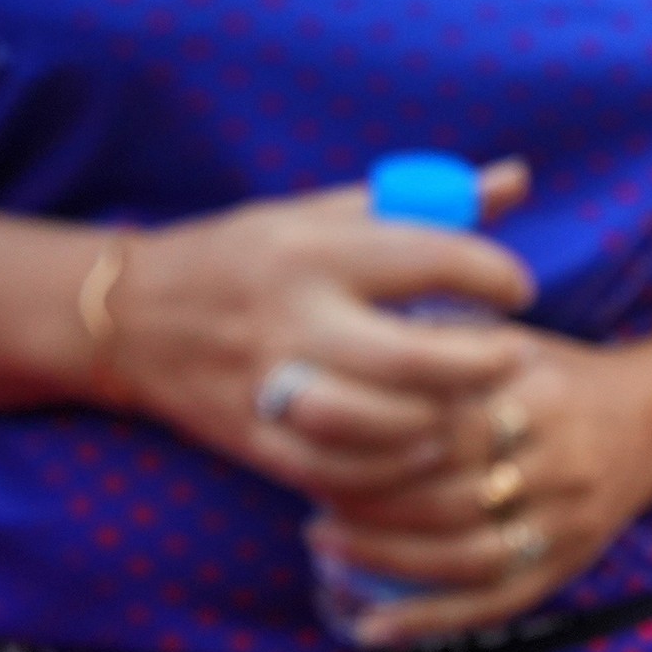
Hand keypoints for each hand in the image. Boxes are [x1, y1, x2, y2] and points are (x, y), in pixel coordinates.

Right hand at [108, 165, 535, 501]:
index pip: (428, 258)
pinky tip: (425, 449)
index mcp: (315, 249)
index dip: (493, 275)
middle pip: (412, 358)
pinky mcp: (253, 438)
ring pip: (379, 424)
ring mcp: (268, 383)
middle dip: (483, 364)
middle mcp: (291, 316)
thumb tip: (518, 178)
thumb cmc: (257, 256)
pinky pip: (338, 472)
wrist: (133, 315)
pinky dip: (393, 470)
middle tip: (519, 358)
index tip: (518, 289)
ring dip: (442, 421)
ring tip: (472, 405)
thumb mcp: (329, 214)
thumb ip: (427, 202)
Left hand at [305, 322, 651, 646]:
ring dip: (388, 559)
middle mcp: (563, 460)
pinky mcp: (571, 561)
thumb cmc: (562, 376)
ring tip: (327, 544)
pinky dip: (432, 620)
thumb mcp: (512, 342)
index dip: (374, 445)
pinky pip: (497, 601)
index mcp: (544, 397)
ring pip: (467, 555)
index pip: (444, 429)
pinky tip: (374, 627)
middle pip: (450, 495)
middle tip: (310, 498)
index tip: (320, 445)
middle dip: (369, 504)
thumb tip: (339, 357)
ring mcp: (570, 519)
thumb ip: (444, 347)